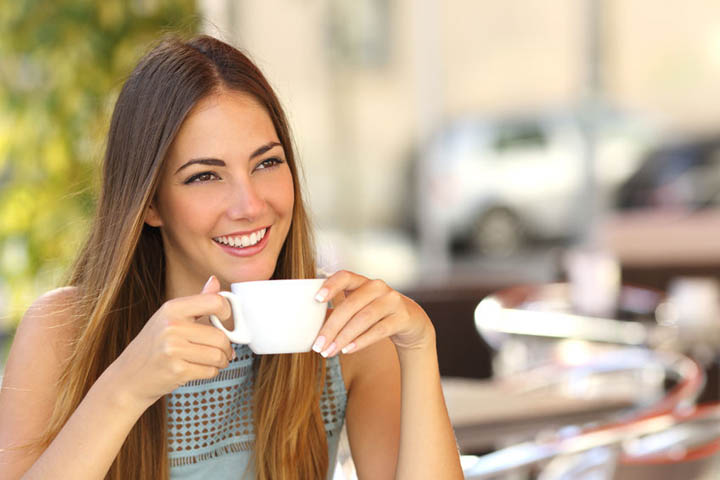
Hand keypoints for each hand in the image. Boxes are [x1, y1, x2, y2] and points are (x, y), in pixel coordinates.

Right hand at [109, 276, 233, 407]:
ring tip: (213, 360)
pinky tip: (200, 369)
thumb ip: (197, 301)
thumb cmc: (153, 346)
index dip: (227, 312)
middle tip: (223, 350)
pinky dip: (211, 372)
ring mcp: (173, 349)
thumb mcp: (169, 317)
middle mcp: (172, 326)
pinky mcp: (177, 370)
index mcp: (172, 308)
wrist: (128, 377)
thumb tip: (215, 281)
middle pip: (221, 336)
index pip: (214, 302)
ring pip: (218, 355)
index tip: (226, 320)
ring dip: (221, 361)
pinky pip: (211, 371)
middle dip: (227, 347)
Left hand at [311, 270, 434, 356]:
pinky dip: (361, 341)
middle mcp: (377, 287)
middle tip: (318, 346)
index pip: (345, 276)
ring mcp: (392, 300)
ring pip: (364, 318)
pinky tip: (348, 350)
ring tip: (330, 351)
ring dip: (344, 337)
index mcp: (362, 281)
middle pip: (351, 305)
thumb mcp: (358, 309)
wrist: (410, 321)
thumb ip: (337, 314)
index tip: (317, 299)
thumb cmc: (375, 315)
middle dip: (331, 327)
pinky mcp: (402, 317)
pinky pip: (379, 330)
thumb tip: (310, 328)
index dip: (331, 285)